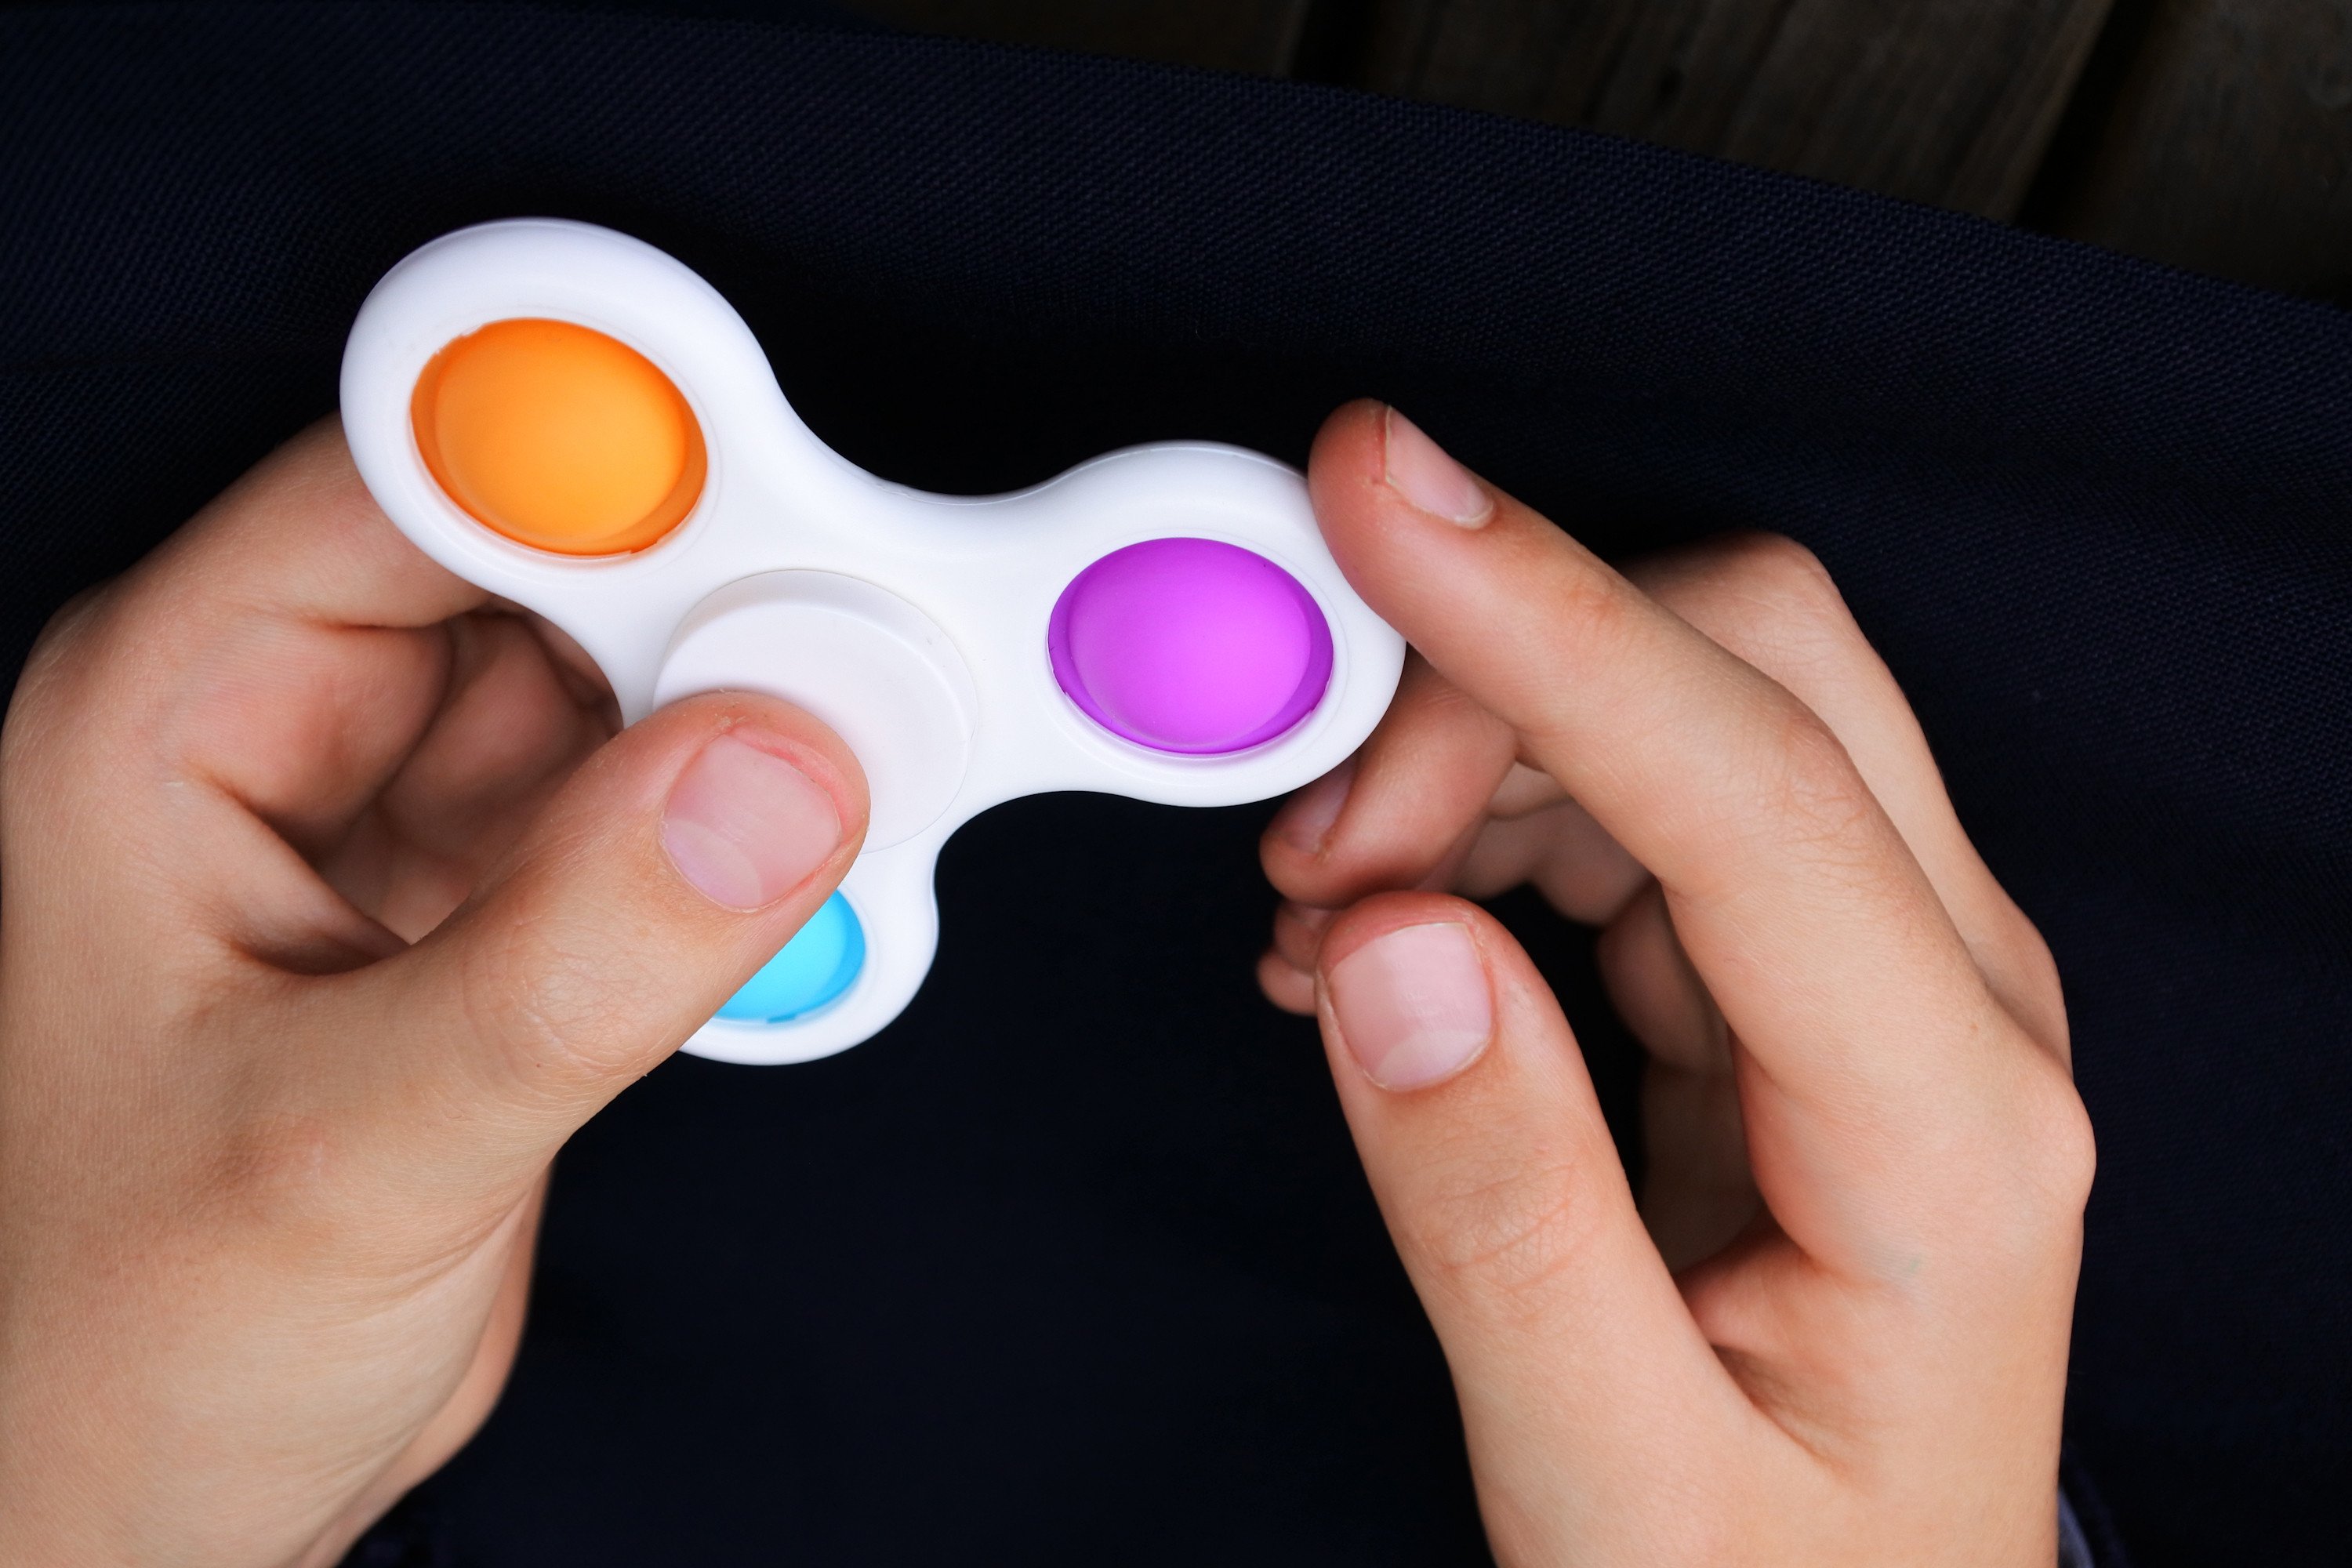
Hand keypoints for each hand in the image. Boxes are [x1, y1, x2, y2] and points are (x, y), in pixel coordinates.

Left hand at [0, 423, 867, 1565]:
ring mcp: (429, 811)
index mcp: (180, 707)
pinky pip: (688, 807)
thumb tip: (783, 768)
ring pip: (652, 675)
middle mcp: (306, 722)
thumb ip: (568, 962)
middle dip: (733, 607)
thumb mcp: (346, 1156)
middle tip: (879, 682)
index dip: (610, 470)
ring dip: (775, 727)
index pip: (414, 485)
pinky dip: (775, 844)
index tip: (794, 520)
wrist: (159, 1499)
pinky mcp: (528, 898)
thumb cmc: (128, 1347)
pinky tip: (817, 910)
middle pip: (567, 559)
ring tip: (872, 796)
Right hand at [1261, 403, 2089, 1564]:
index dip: (1546, 619)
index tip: (1374, 492)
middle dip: (1497, 678)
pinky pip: (1644, 799)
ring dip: (1474, 750)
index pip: (1754, 787)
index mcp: (1950, 1133)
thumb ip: (1499, 1211)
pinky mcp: (1801, 980)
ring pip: (1686, 707)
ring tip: (1318, 915)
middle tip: (1299, 832)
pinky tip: (1383, 930)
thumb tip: (1387, 941)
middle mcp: (1955, 1005)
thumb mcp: (1609, 1480)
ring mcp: (1888, 975)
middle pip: (1757, 668)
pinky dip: (1488, 813)